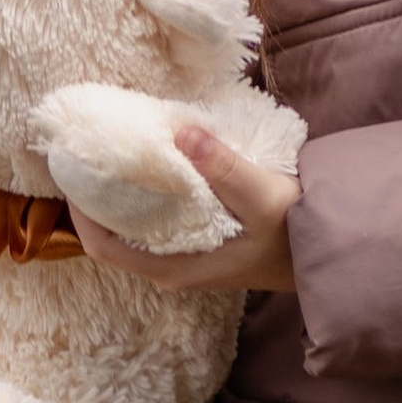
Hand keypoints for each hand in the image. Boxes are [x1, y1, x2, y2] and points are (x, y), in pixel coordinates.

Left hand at [69, 122, 297, 294]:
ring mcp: (186, 260)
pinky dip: (145, 196)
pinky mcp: (200, 247)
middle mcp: (173, 269)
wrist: (330, 254)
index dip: (79, 211)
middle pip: (113, 236)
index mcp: (174, 268)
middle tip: (88, 150)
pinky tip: (152, 164)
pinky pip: (156, 223)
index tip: (71, 170)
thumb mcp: (261, 197)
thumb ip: (222, 166)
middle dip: (96, 196)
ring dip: (120, 194)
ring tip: (113, 150)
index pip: (103, 246)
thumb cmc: (295, 234)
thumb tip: (180, 134)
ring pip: (134, 229)